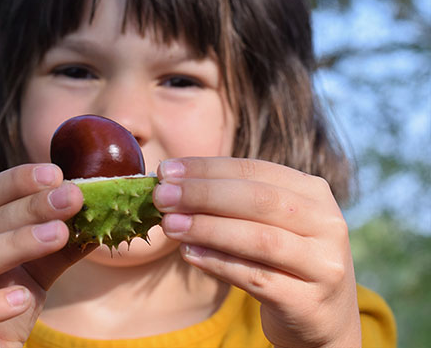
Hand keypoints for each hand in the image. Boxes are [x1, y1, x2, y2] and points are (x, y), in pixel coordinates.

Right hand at [0, 163, 91, 347]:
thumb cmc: (1, 312)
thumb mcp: (34, 274)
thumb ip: (58, 244)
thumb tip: (100, 209)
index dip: (16, 183)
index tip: (55, 174)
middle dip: (28, 209)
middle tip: (71, 198)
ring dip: (14, 245)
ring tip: (57, 234)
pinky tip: (22, 299)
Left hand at [153, 157, 360, 346]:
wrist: (322, 319)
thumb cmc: (281, 261)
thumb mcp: (268, 223)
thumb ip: (230, 202)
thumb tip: (169, 184)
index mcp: (313, 193)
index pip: (253, 170)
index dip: (206, 169)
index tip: (165, 171)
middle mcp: (326, 223)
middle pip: (258, 200)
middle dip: (203, 195)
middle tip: (161, 196)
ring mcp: (323, 264)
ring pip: (259, 239)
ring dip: (207, 229)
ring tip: (169, 226)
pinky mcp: (309, 301)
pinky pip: (256, 278)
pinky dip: (218, 263)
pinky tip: (189, 254)